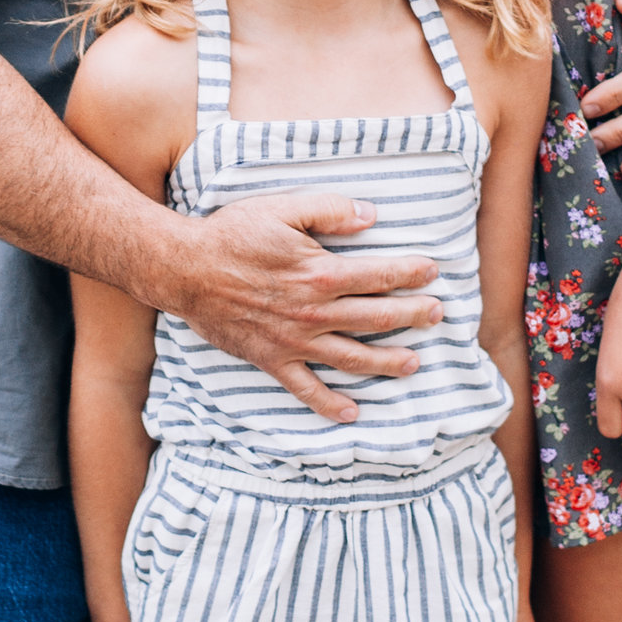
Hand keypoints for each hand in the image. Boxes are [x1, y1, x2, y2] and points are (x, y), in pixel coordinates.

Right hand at [167, 197, 441, 425]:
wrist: (184, 270)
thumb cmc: (232, 234)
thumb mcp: (282, 208)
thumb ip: (329, 209)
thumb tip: (371, 214)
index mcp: (320, 274)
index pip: (380, 276)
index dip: (411, 274)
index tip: (433, 272)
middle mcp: (314, 313)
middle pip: (376, 319)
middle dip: (412, 317)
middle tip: (437, 316)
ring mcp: (295, 342)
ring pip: (352, 359)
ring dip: (387, 363)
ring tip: (413, 364)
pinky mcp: (272, 360)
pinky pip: (306, 389)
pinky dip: (330, 404)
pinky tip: (352, 413)